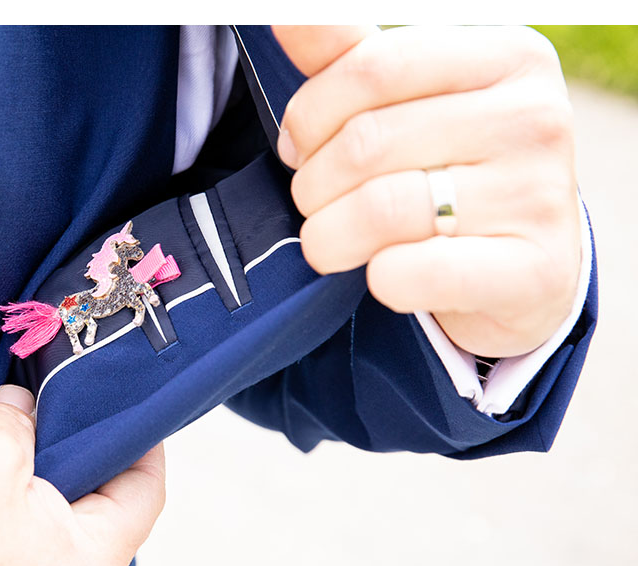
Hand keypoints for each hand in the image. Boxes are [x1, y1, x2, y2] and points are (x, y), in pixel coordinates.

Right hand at [0, 385, 165, 565]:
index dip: (140, 440)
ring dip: (31, 491)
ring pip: (50, 536)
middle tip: (51, 415)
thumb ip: (20, 417)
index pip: (145, 492)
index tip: (126, 407)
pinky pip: (13, 560)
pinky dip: (2, 524)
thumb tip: (24, 410)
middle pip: (97, 514)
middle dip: (74, 458)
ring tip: (0, 451)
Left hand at [273, 25, 581, 357]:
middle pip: (366, 142)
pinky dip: (379, 280)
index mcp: (508, 56)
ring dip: (329, 236)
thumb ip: (350, 59)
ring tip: (331, 242)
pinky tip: (383, 275)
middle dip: (312, 183)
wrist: (525, 269)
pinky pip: (412, 273)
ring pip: (381, 208)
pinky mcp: (530, 272)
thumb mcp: (409, 105)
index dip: (309, 115)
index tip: (298, 146)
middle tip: (314, 203)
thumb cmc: (452, 172)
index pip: (369, 69)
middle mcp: (535, 118)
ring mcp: (539, 196)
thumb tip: (287, 16)